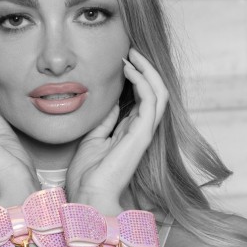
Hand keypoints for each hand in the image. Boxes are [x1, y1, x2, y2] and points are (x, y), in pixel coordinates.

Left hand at [65, 47, 168, 203]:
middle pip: (155, 92)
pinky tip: (128, 69)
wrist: (87, 197)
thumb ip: (105, 120)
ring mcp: (144, 133)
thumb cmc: (87, 175)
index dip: (136, 77)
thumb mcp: (93, 138)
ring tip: (133, 54)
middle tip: (131, 50)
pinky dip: (142, 81)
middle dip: (146, 68)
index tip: (122, 59)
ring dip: (147, 70)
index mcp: (130, 131)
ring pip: (159, 93)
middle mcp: (141, 130)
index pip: (142, 97)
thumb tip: (112, 100)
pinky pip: (151, 101)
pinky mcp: (142, 135)